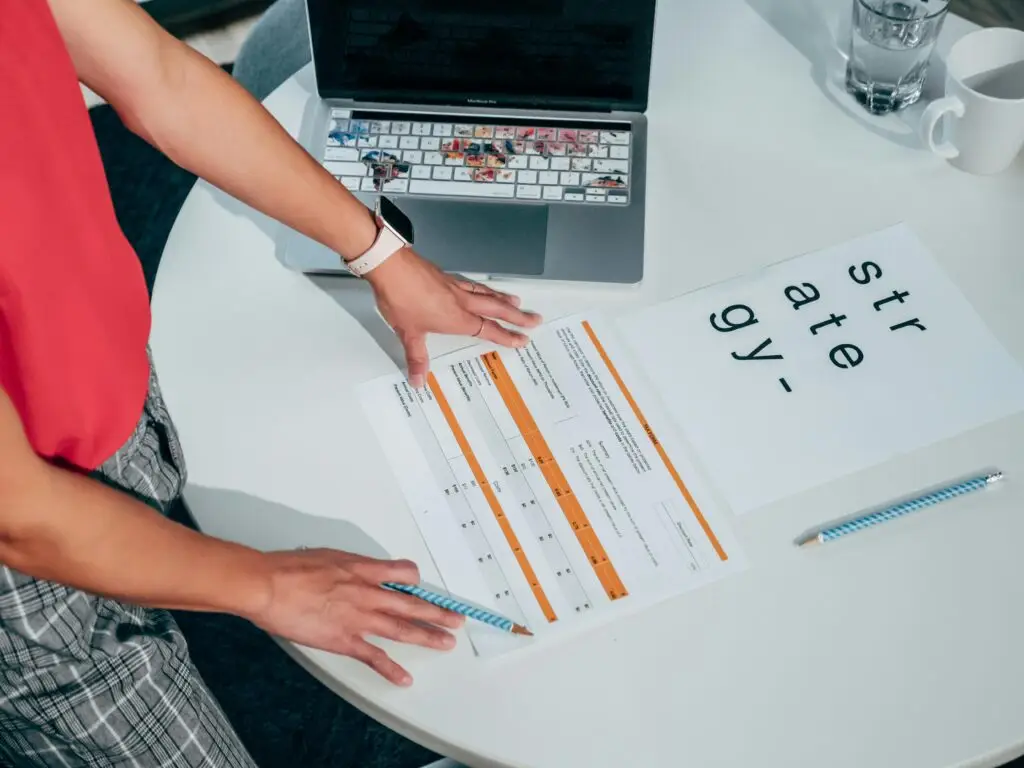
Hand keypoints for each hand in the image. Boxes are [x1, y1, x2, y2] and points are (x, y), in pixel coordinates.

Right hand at [248, 549, 463, 685]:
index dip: (414, 581)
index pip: (403, 573)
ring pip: (402, 628)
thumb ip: (346, 566)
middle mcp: (368, 593)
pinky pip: (374, 656)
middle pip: (412, 603)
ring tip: (447, 642)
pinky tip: (405, 678)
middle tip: (456, 619)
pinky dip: (391, 669)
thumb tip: (350, 570)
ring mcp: (359, 618)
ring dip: (428, 636)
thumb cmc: (290, 568)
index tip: (419, 587)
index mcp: (364, 569)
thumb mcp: (327, 556)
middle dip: (437, 612)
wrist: (269, 585)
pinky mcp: (345, 640)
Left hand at [367, 248, 542, 387]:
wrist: (390, 267)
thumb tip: (418, 380)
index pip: (489, 330)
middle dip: (517, 316)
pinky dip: (484, 288)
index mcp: (457, 318)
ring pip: (487, 294)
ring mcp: (455, 286)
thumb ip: (416, 357)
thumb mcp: (408, 333)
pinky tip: (483, 288)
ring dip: (504, 300)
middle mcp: (461, 302)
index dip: (507, 336)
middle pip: (497, 309)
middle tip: (535, 319)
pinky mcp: (445, 276)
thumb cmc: (401, 299)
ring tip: (516, 302)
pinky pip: (472, 284)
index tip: (523, 340)